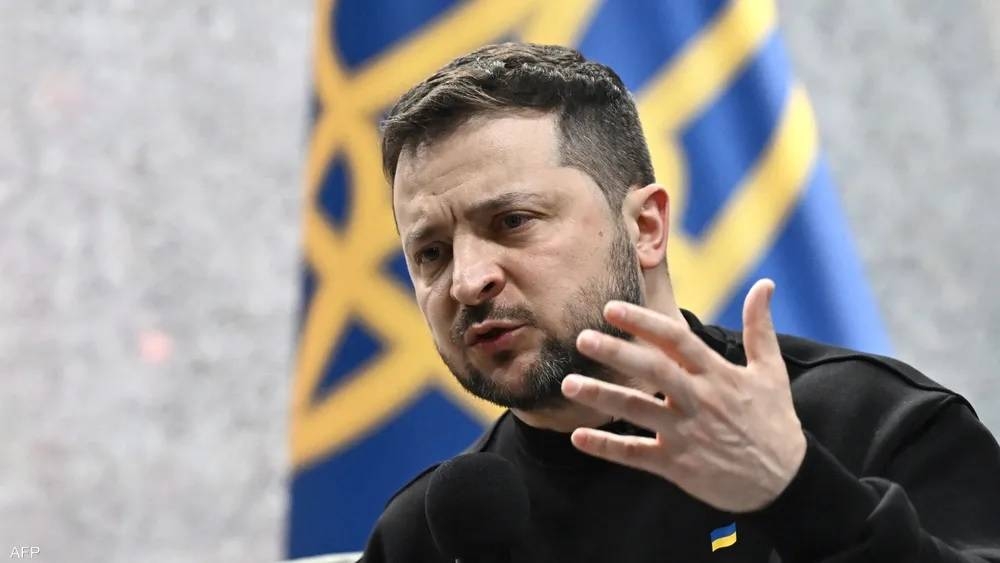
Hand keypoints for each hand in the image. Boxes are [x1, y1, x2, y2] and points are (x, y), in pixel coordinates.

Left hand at [560, 279, 806, 512]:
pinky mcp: (677, 465)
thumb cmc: (774, 421)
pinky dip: (607, 447)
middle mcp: (700, 401)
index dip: (644, 322)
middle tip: (582, 338)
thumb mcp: (772, 372)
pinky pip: (636, 455)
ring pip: (638, 412)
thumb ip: (760, 328)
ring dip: (602, 396)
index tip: (611, 308)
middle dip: (617, 353)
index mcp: (719, 375)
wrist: (786, 481)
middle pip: (654, 371)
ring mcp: (686, 434)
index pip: (677, 341)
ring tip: (568, 383)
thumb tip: (765, 284)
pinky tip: (577, 437)